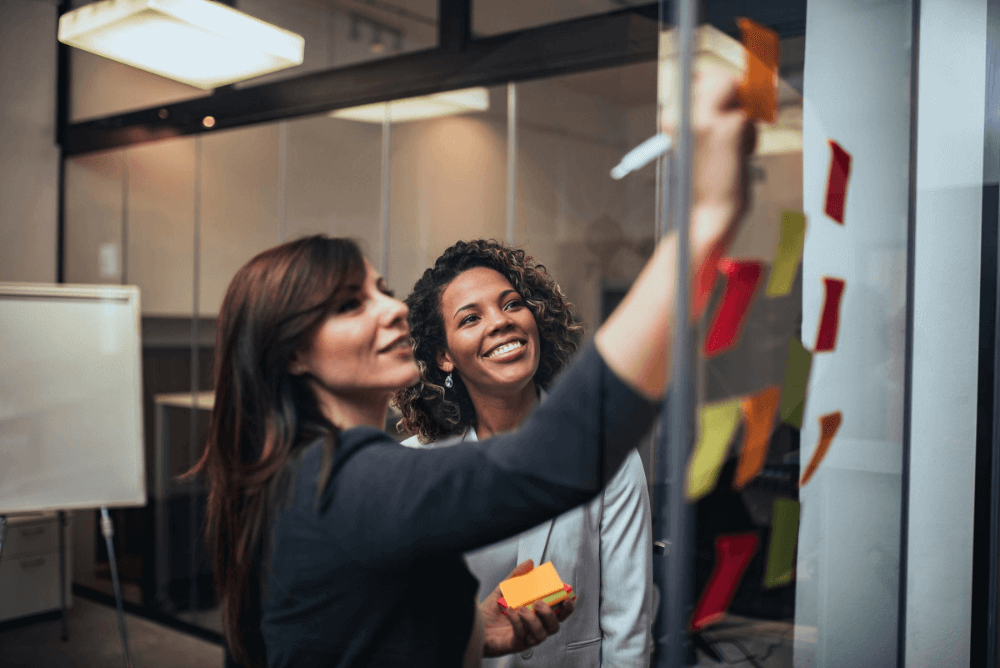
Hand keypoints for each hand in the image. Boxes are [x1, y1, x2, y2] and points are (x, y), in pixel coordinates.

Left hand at [479, 559, 575, 656]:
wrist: (475, 623)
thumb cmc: (492, 610)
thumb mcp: (504, 589)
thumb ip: (517, 576)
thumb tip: (529, 564)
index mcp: (537, 616)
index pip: (559, 614)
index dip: (567, 607)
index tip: (567, 596)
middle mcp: (534, 628)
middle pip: (554, 627)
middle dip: (550, 614)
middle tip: (538, 602)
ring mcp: (525, 638)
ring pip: (540, 634)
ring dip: (533, 619)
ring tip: (522, 608)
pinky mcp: (514, 644)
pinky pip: (521, 635)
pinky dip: (517, 621)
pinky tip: (510, 611)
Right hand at [662, 67, 756, 266]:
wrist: (705, 216)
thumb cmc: (704, 184)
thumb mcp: (697, 144)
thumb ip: (708, 116)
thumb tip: (729, 88)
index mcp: (671, 118)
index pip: (700, 78)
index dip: (717, 86)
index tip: (728, 100)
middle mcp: (683, 113)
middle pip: (720, 78)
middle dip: (734, 97)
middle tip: (732, 128)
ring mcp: (705, 118)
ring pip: (737, 97)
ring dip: (741, 119)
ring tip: (731, 149)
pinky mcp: (728, 127)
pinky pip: (748, 117)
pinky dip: (749, 137)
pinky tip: (739, 156)